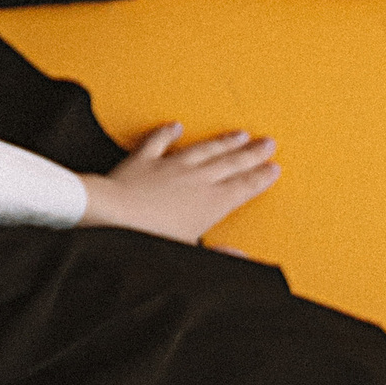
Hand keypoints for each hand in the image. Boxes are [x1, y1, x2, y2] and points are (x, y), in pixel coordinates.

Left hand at [79, 125, 279, 243]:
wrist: (111, 217)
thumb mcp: (189, 252)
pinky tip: (177, 126)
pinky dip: (168, 133)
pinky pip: (158, 142)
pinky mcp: (144, 160)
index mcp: (211, 203)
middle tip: (269, 143)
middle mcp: (196, 180)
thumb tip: (242, 258)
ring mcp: (171, 166)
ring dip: (223, 142)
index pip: (244, 187)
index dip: (261, 177)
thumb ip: (218, 253)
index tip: (274, 168)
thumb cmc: (147, 239)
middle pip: (231, 164)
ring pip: (204, 149)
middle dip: (252, 153)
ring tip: (240, 133)